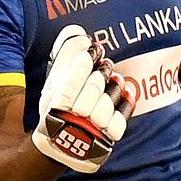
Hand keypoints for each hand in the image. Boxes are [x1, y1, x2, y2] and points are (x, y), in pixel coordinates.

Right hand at [32, 25, 138, 174]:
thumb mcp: (53, 87)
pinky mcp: (108, 138)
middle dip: (100, 74)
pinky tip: (127, 90)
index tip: (92, 51)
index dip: (83, 65)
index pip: (69, 85)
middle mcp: (72, 121)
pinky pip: (122, 119)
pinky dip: (127, 102)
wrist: (62, 145)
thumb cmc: (58, 109)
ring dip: (114, 87)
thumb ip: (65, 62)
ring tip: (115, 77)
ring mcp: (91, 131)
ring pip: (107, 105)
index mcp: (53, 108)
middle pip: (91, 92)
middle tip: (105, 64)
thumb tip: (80, 35)